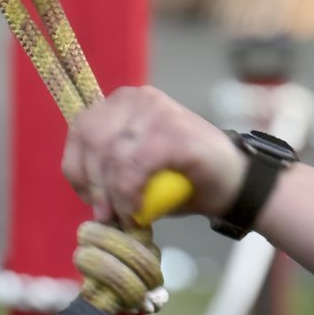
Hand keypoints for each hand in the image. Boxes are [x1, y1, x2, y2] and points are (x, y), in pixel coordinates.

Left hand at [61, 85, 244, 224]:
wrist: (236, 184)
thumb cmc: (185, 180)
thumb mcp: (137, 168)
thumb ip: (110, 168)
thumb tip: (86, 191)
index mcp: (124, 101)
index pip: (81, 129)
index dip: (78, 169)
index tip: (92, 201)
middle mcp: (138, 97)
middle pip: (91, 140)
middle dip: (94, 185)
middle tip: (107, 216)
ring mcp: (157, 111)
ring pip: (110, 154)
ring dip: (113, 195)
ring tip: (127, 217)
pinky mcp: (174, 131)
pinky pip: (134, 165)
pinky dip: (130, 194)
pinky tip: (138, 211)